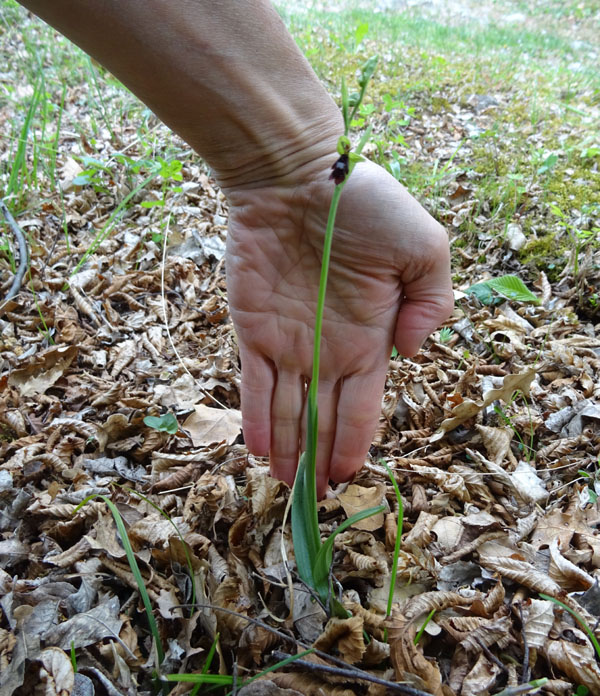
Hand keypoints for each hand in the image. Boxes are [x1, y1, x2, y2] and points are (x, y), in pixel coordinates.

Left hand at [225, 158, 452, 496]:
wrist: (299, 174)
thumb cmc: (365, 205)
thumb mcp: (425, 248)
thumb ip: (433, 304)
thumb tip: (414, 354)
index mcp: (371, 338)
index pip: (363, 405)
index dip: (356, 442)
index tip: (350, 477)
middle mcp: (329, 349)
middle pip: (324, 418)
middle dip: (320, 459)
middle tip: (314, 501)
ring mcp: (288, 342)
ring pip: (288, 411)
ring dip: (288, 451)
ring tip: (286, 490)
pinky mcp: (252, 329)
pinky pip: (254, 384)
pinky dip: (256, 418)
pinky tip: (259, 452)